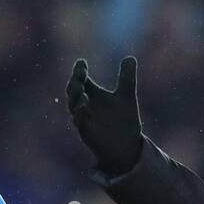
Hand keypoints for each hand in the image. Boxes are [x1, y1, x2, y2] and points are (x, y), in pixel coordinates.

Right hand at [66, 56, 143, 174]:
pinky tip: (84, 109)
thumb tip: (130, 58)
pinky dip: (80, 116)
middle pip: (73, 91)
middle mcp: (86, 106)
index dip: (79, 71)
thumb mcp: (127, 96)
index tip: (81, 63)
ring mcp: (85, 120)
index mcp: (93, 95)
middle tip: (80, 74)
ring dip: (76, 99)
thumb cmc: (124, 120)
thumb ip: (127, 78)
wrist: (127, 146)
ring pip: (74, 108)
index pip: (81, 80)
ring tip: (83, 92)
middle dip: (74, 83)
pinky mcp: (88, 134)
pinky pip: (80, 124)